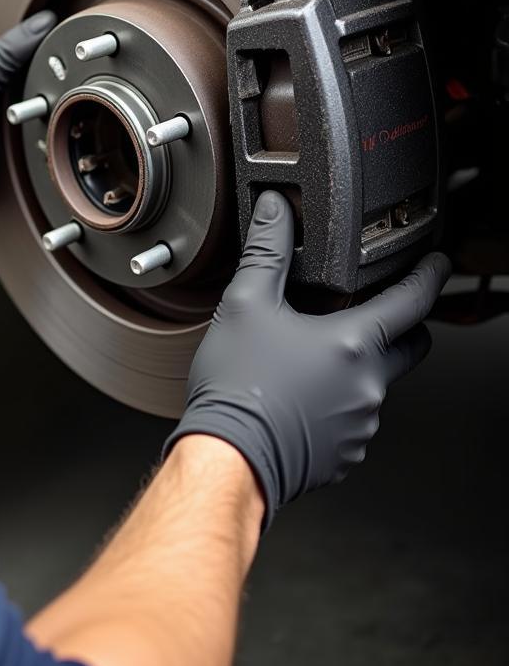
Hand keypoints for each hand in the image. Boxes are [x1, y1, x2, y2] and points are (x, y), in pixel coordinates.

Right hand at [166, 190, 450, 530]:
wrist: (228, 456)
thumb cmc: (238, 386)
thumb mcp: (245, 304)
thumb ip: (267, 251)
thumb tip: (276, 209)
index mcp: (353, 343)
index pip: (412, 302)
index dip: (429, 277)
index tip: (437, 264)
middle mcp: (368, 385)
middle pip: (408, 347)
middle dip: (402, 327)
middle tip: (377, 313)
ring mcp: (361, 424)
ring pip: (374, 385)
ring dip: (356, 369)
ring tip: (309, 361)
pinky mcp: (345, 454)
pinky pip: (352, 421)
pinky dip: (335, 406)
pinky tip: (299, 398)